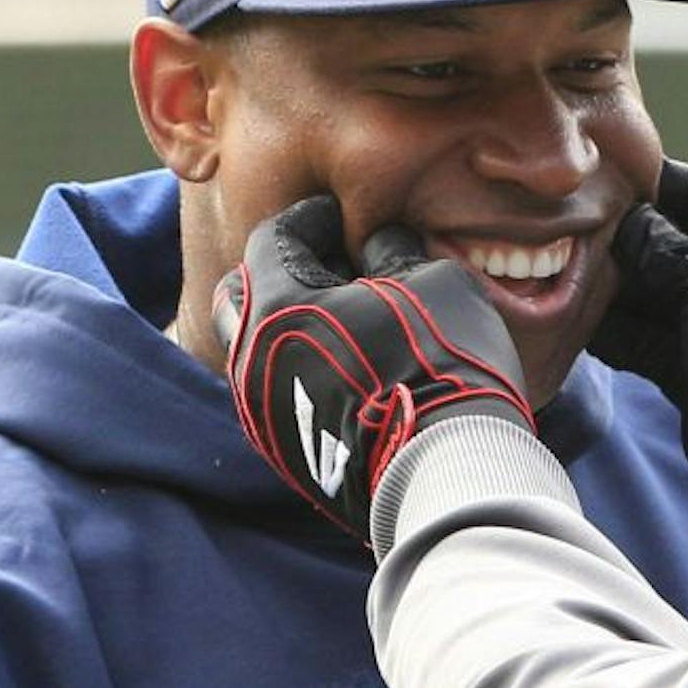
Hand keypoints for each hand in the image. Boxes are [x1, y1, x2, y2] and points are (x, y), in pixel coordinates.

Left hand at [216, 194, 533, 544]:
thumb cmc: (440, 362)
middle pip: (241, 297)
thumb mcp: (430, 279)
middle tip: (332, 267)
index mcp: (275, 307)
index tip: (341, 216)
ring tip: (347, 321)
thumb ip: (390, 249)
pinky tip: (354, 371)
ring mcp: (263, 415)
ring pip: (258, 352)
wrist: (446, 471)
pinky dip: (305, 371)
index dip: (309, 219)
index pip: (272, 239)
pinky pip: (280, 395)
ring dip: (292, 327)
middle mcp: (250, 361)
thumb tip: (376, 244)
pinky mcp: (286, 457)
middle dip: (280, 272)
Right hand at [594, 186, 687, 574]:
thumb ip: (673, 249)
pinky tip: (582, 319)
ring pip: (676, 301)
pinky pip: (661, 347)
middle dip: (650, 238)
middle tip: (595, 222)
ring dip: (628, 285)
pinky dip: (625, 334)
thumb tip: (633, 224)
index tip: (643, 178)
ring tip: (577, 265)